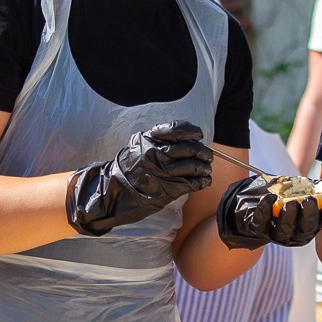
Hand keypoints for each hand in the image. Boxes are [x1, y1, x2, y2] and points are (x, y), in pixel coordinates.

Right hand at [67, 121, 213, 235]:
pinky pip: (192, 183)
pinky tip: (203, 181)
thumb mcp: (138, 145)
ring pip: (194, 166)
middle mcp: (157, 153)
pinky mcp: (168, 189)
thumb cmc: (128, 168)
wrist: (114, 192)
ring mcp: (163, 172)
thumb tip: (183, 138)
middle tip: (207, 156)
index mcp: (150, 140)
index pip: (178, 129)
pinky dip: (201, 182)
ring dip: (204, 168)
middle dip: (203, 152)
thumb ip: (156, 139)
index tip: (198, 135)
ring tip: (206, 169)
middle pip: (190, 148)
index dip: (192, 132)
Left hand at [215, 174, 321, 249]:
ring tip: (290, 203)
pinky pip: (262, 222)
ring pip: (286, 231)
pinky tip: (269, 198)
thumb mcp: (302, 189)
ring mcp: (276, 234)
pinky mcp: (258, 228)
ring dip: (289, 217)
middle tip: (310, 200)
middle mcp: (296, 233)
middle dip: (309, 215)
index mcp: (310, 224)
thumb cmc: (283, 197)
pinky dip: (265, 210)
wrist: (252, 203)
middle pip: (307, 229)